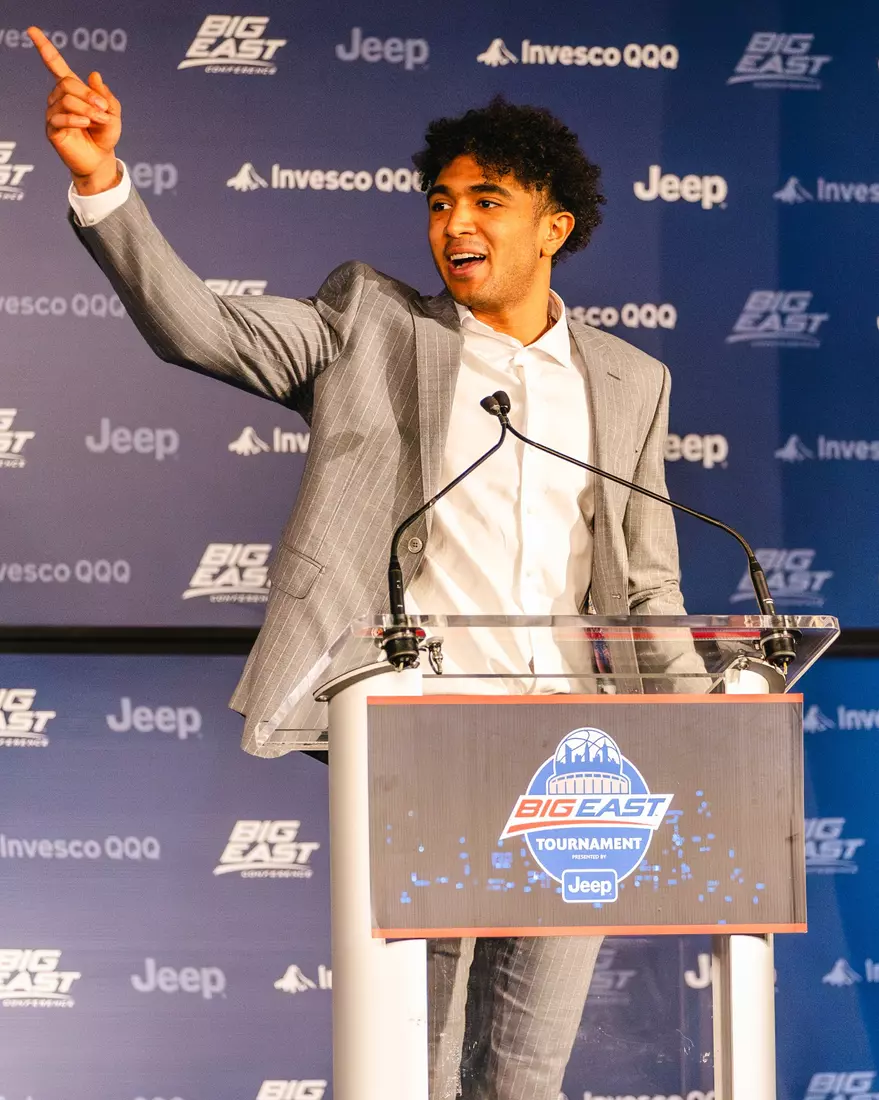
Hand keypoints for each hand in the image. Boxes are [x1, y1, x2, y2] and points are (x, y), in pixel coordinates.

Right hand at [28, 25, 121, 192]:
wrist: (101, 160)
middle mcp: (59, 97)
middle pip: (67, 84)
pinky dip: (75, 118)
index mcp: (72, 89)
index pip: (55, 64)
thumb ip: (106, 95)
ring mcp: (53, 112)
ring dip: (87, 109)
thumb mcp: (113, 113)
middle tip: (103, 109)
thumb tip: (94, 75)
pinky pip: (59, 117)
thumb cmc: (105, 135)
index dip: (44, 48)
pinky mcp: (52, 129)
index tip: (32, 30)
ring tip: (98, 120)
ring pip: (66, 99)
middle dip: (89, 95)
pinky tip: (85, 123)